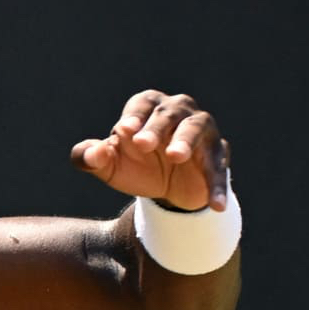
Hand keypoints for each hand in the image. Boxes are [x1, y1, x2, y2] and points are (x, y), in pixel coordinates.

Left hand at [69, 89, 231, 211]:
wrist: (165, 191)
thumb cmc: (134, 166)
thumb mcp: (108, 166)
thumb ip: (90, 158)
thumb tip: (92, 153)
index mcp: (149, 107)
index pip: (142, 105)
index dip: (134, 116)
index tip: (123, 131)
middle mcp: (178, 111)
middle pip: (169, 113)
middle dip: (156, 127)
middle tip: (143, 144)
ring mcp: (202, 130)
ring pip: (197, 128)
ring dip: (186, 141)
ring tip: (175, 157)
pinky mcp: (217, 155)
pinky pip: (219, 167)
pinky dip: (217, 184)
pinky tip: (215, 205)